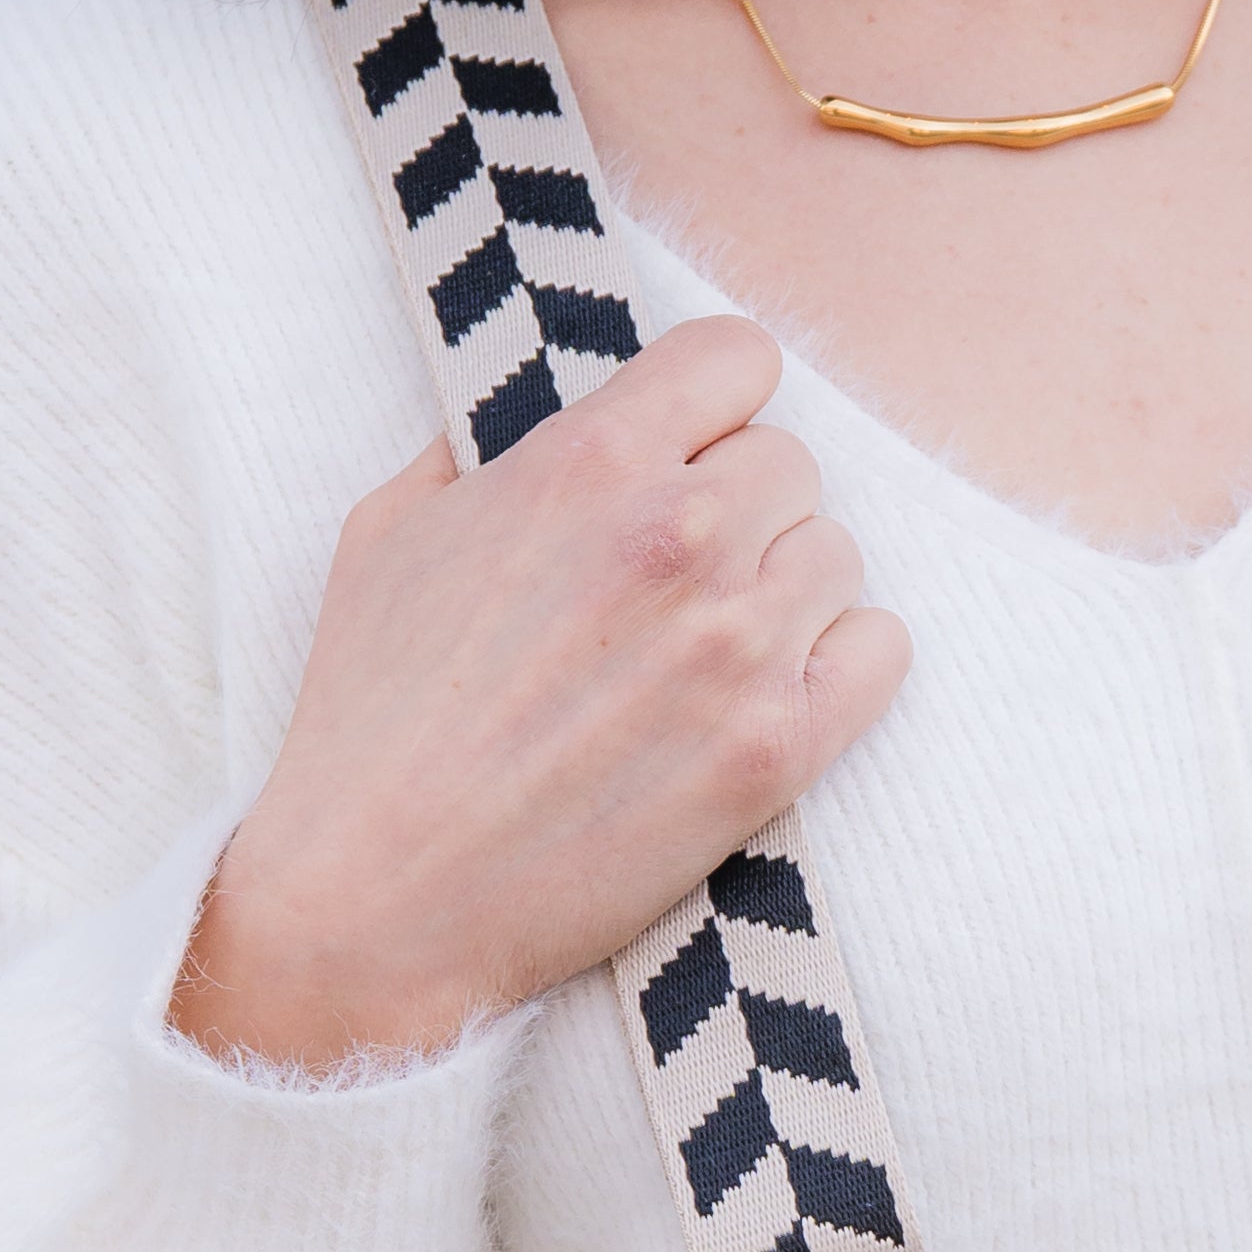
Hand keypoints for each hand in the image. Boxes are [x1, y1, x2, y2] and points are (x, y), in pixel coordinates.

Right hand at [171, 318, 907, 1073]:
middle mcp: (680, 537)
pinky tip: (768, 692)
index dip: (713, 404)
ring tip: (704, 651)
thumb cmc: (371, 716)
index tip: (687, 449)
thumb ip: (481, 450)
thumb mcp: (389, 532)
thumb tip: (538, 418)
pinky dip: (840, 664)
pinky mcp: (778, 749)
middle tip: (673, 581)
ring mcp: (739, 645)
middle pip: (790, 464)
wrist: (378, 895)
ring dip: (782, 592)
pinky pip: (881, 650)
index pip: (737, 356)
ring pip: (835, 556)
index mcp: (588, 463)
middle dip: (738, 510)